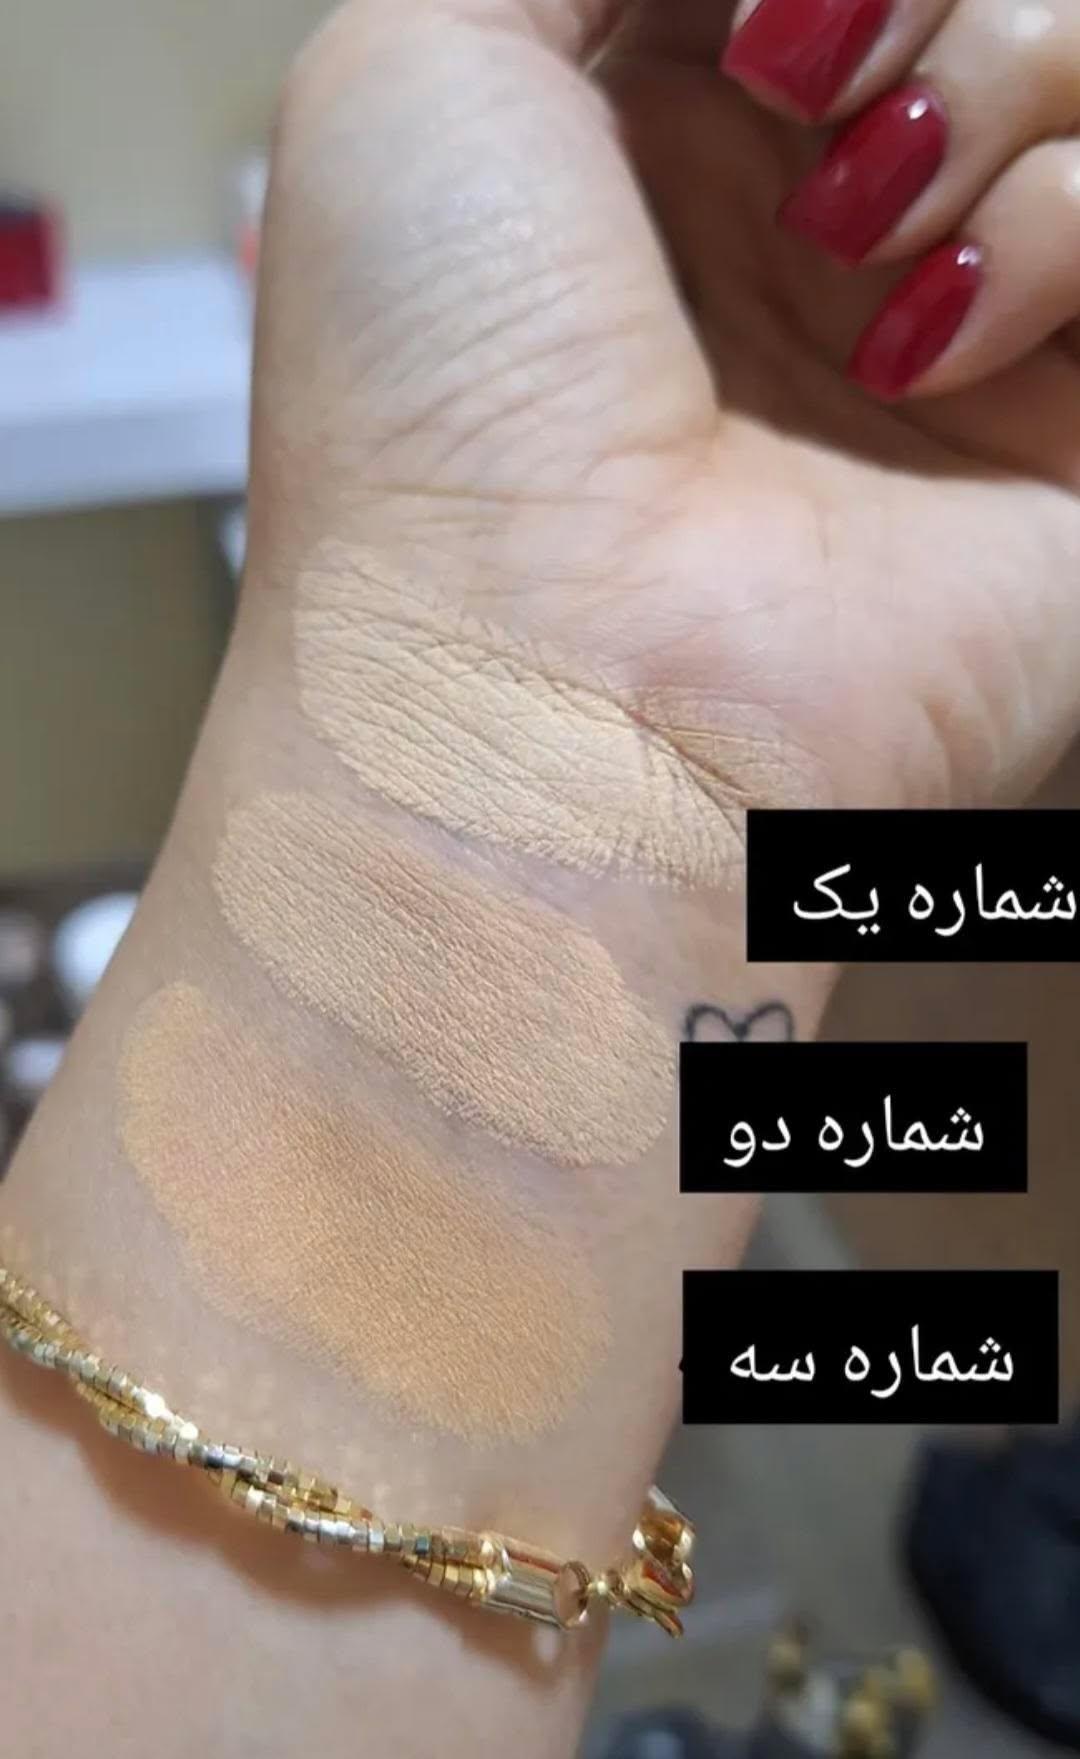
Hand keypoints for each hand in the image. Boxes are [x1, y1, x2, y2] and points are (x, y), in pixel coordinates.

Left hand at [249, 0, 1079, 845]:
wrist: (547, 697)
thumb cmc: (439, 413)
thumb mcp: (419, 69)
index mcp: (668, 147)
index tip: (749, 29)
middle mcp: (817, 240)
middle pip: (979, 3)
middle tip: (809, 99)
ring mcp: (951, 337)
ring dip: (996, 79)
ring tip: (857, 245)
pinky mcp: (1069, 439)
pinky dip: (1059, 234)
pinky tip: (920, 350)